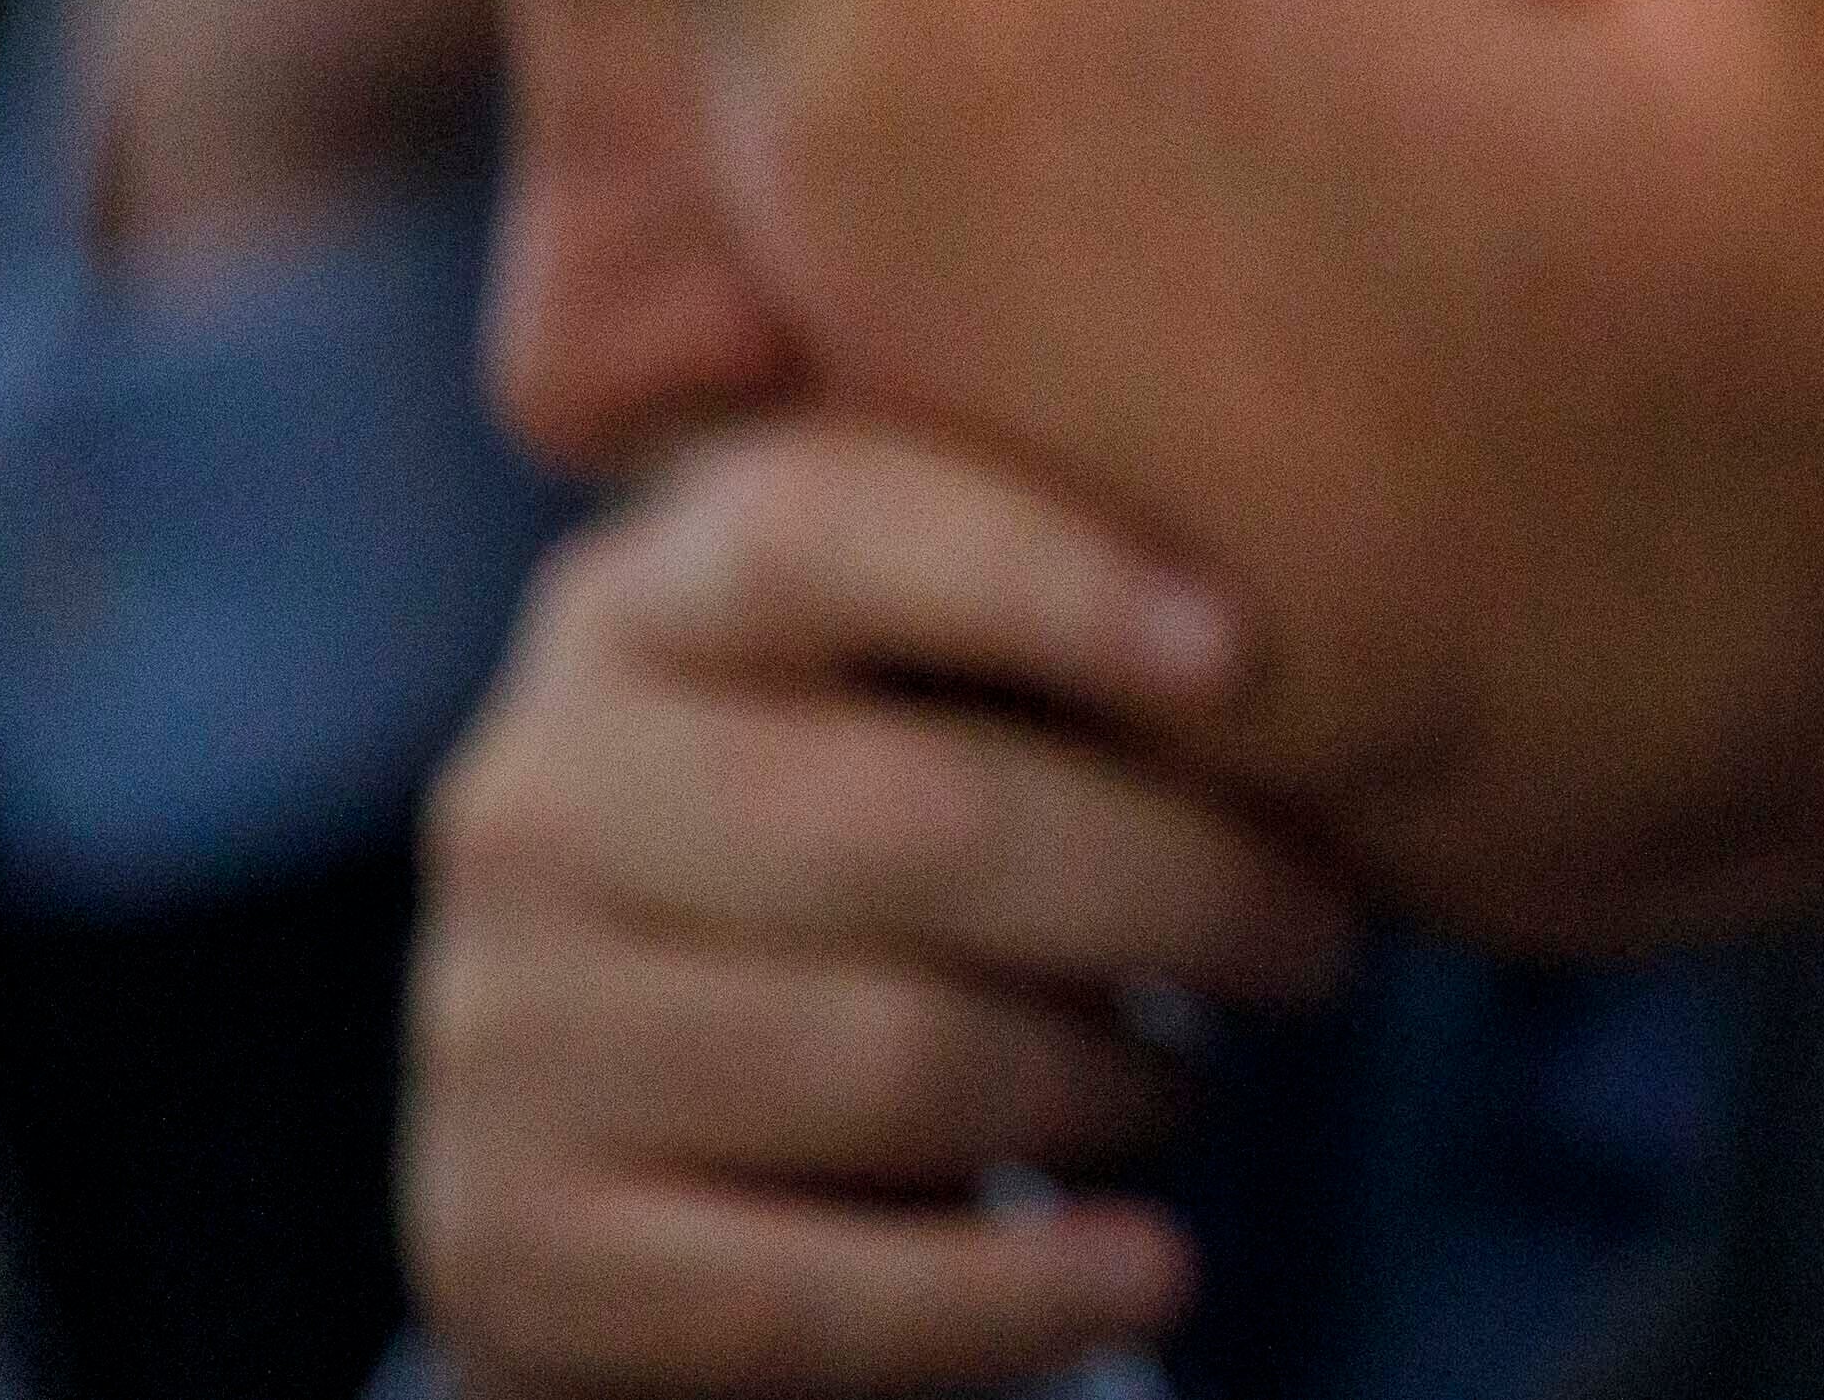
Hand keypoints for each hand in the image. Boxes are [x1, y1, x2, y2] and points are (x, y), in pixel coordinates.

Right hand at [410, 421, 1351, 1394]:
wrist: (663, 1132)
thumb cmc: (875, 848)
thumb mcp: (921, 690)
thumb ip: (1044, 619)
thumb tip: (1309, 619)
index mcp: (641, 599)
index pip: (820, 529)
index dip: (1040, 579)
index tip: (1244, 649)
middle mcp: (534, 797)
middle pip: (911, 822)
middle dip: (1177, 884)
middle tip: (1322, 937)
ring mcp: (500, 1033)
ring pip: (890, 1057)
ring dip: (1108, 1083)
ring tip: (1192, 1080)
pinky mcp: (512, 1250)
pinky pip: (808, 1294)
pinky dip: (1013, 1294)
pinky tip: (1151, 1271)